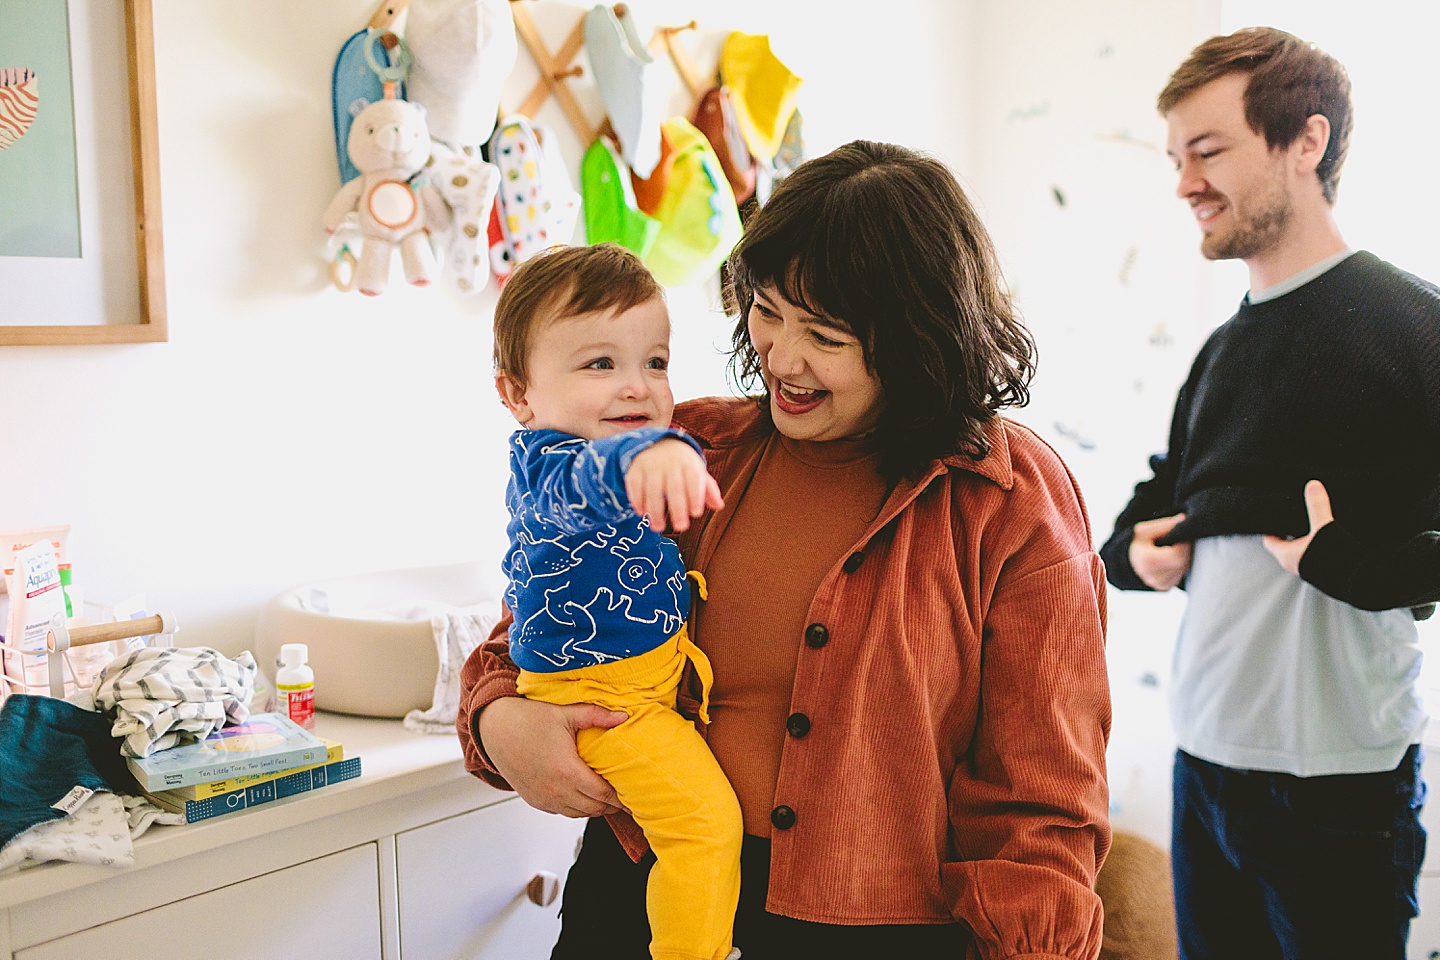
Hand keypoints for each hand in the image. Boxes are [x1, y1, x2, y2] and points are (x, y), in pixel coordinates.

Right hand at [477, 696, 626, 817]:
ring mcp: (544, 799)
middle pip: (595, 808)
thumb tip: (625, 716)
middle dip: (613, 804)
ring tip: (608, 797)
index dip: (622, 798)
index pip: (604, 794)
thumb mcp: (566, 713)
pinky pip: (563, 812)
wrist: (495, 729)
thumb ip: (597, 715)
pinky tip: (585, 796)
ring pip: (580, 814)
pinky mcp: (535, 801)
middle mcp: (556, 791)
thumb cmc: (528, 719)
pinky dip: (577, 808)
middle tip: (627, 796)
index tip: (635, 795)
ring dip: (595, 808)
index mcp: (567, 771)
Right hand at [625, 438, 723, 532]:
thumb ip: (708, 489)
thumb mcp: (697, 472)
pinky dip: (637, 499)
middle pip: (674, 487)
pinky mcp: (635, 469)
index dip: (695, 495)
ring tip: (658, 528)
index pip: (693, 479)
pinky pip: (634, 485)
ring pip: (652, 489)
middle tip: (681, 528)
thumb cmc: (683, 465)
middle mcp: (670, 463)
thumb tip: (719, 505)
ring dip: (654, 510)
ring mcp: (651, 465)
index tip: (696, 513)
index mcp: (689, 463)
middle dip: (677, 508)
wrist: (657, 443)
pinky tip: (641, 513)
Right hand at [1129, 514, 1192, 590]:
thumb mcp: (1143, 530)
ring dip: (1182, 557)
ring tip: (1170, 548)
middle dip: (1184, 550)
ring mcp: (1160, 585)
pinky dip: (1178, 565)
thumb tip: (1183, 519)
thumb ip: (1164, 525)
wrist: (1126, 561)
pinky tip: (1169, 558)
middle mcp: (1153, 578)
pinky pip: (1180, 574)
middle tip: (1176, 540)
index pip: (1178, 555)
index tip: (1179, 535)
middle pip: (1182, 563)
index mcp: (1147, 563)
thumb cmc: (1133, 545)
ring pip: (1183, 569)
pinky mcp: (1165, 588)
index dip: (1183, 544)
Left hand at [1263, 480, 1333, 574]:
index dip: (1270, 528)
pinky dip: (1316, 547)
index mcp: (1286, 555)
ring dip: (1304, 540)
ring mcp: (1308, 571)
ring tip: (1311, 524)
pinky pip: (1314, 557)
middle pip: (1284, 545)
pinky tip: (1327, 538)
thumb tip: (1312, 485)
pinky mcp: (1323, 574)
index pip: (1269, 541)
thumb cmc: (1335, 558)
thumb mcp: (1324, 528)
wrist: (1358, 582)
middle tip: (1292, 515)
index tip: (1272, 516)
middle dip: (1288, 532)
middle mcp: (1294, 565)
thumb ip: (1317, 506)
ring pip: (1300, 551)